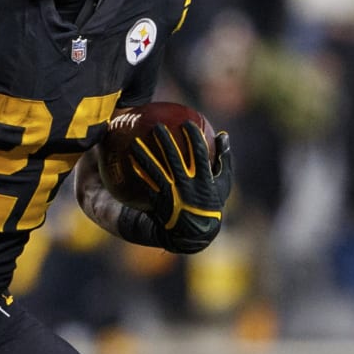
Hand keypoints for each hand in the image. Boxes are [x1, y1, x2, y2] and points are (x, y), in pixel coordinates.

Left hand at [125, 123, 233, 254]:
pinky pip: (147, 184)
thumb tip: (223, 135)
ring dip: (144, 155)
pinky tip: (130, 160)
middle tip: (156, 126)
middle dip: (164, 140)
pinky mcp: (159, 201)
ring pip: (155, 170)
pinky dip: (139, 172)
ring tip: (134, 143)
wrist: (194, 233)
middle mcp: (186, 185)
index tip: (187, 121)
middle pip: (173, 157)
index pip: (199, 152)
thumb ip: (224, 159)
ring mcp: (171, 194)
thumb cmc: (210, 204)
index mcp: (203, 179)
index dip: (193, 136)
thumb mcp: (223, 184)